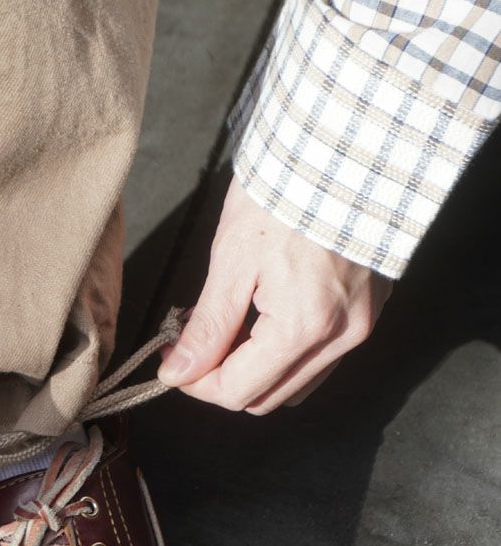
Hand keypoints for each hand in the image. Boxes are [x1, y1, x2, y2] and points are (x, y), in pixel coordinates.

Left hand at [158, 177, 392, 412]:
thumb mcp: (233, 261)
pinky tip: (266, 318)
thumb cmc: (286, 193)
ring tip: (233, 326)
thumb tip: (178, 374)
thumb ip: (207, 327)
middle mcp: (341, 337)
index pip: (238, 392)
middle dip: (224, 379)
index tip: (174, 358)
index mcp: (304, 327)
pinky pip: (321, 358)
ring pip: (295, 385)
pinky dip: (287, 352)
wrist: (346, 147)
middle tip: (197, 341)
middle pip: (267, 398)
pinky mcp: (371, 312)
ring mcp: (362, 327)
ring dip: (257, 370)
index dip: (196, 383)